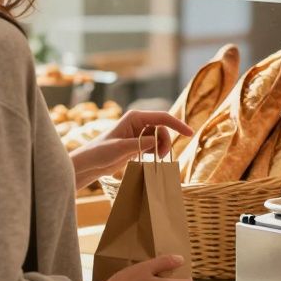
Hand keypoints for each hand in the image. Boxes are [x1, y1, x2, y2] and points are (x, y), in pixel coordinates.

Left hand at [70, 110, 191, 182]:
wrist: (90, 163)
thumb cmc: (101, 152)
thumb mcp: (121, 148)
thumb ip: (140, 144)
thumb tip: (157, 141)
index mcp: (135, 117)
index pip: (162, 118)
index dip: (177, 124)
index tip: (190, 133)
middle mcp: (139, 122)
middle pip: (163, 129)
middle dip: (165, 142)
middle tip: (160, 157)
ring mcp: (139, 132)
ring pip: (160, 138)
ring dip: (161, 149)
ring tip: (154, 159)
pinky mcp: (138, 142)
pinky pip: (154, 145)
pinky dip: (155, 152)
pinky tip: (147, 159)